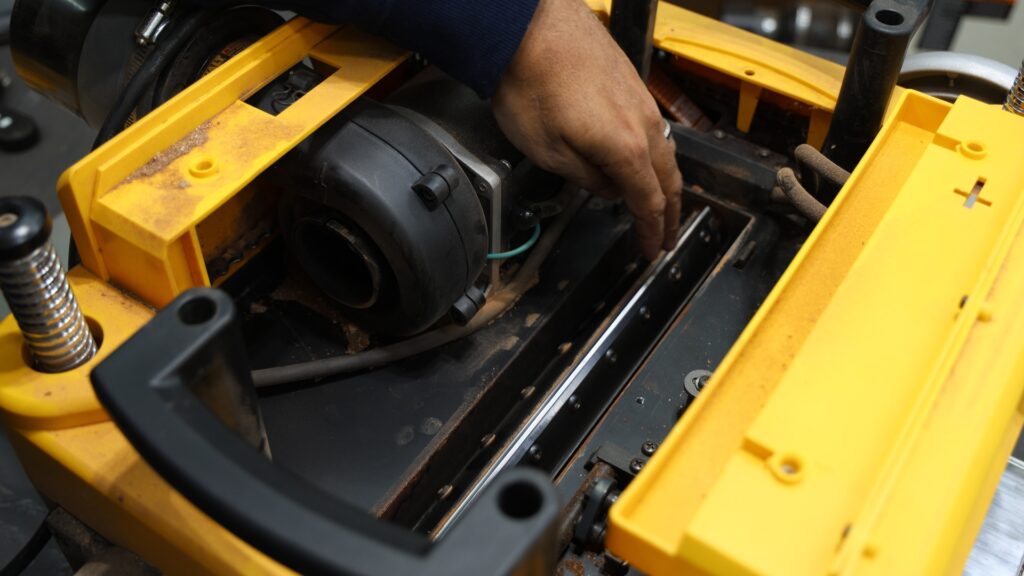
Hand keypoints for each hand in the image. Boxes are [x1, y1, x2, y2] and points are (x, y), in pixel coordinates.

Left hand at [493, 0, 682, 258]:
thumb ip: (585, 178)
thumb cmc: (530, 83)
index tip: (652, 251)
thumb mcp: (548, 151)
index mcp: (626, 148)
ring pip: (666, 151)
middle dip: (670, 214)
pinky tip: (643, 160)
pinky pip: (654, 128)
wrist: (526, 26)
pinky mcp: (631, 82)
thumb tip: (609, 189)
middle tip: (668, 237)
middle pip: (668, 179)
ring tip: (661, 204)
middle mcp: (644, 123)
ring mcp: (641, 99)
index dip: (652, 232)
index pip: (649, 202)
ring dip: (666, 184)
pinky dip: (655, 154)